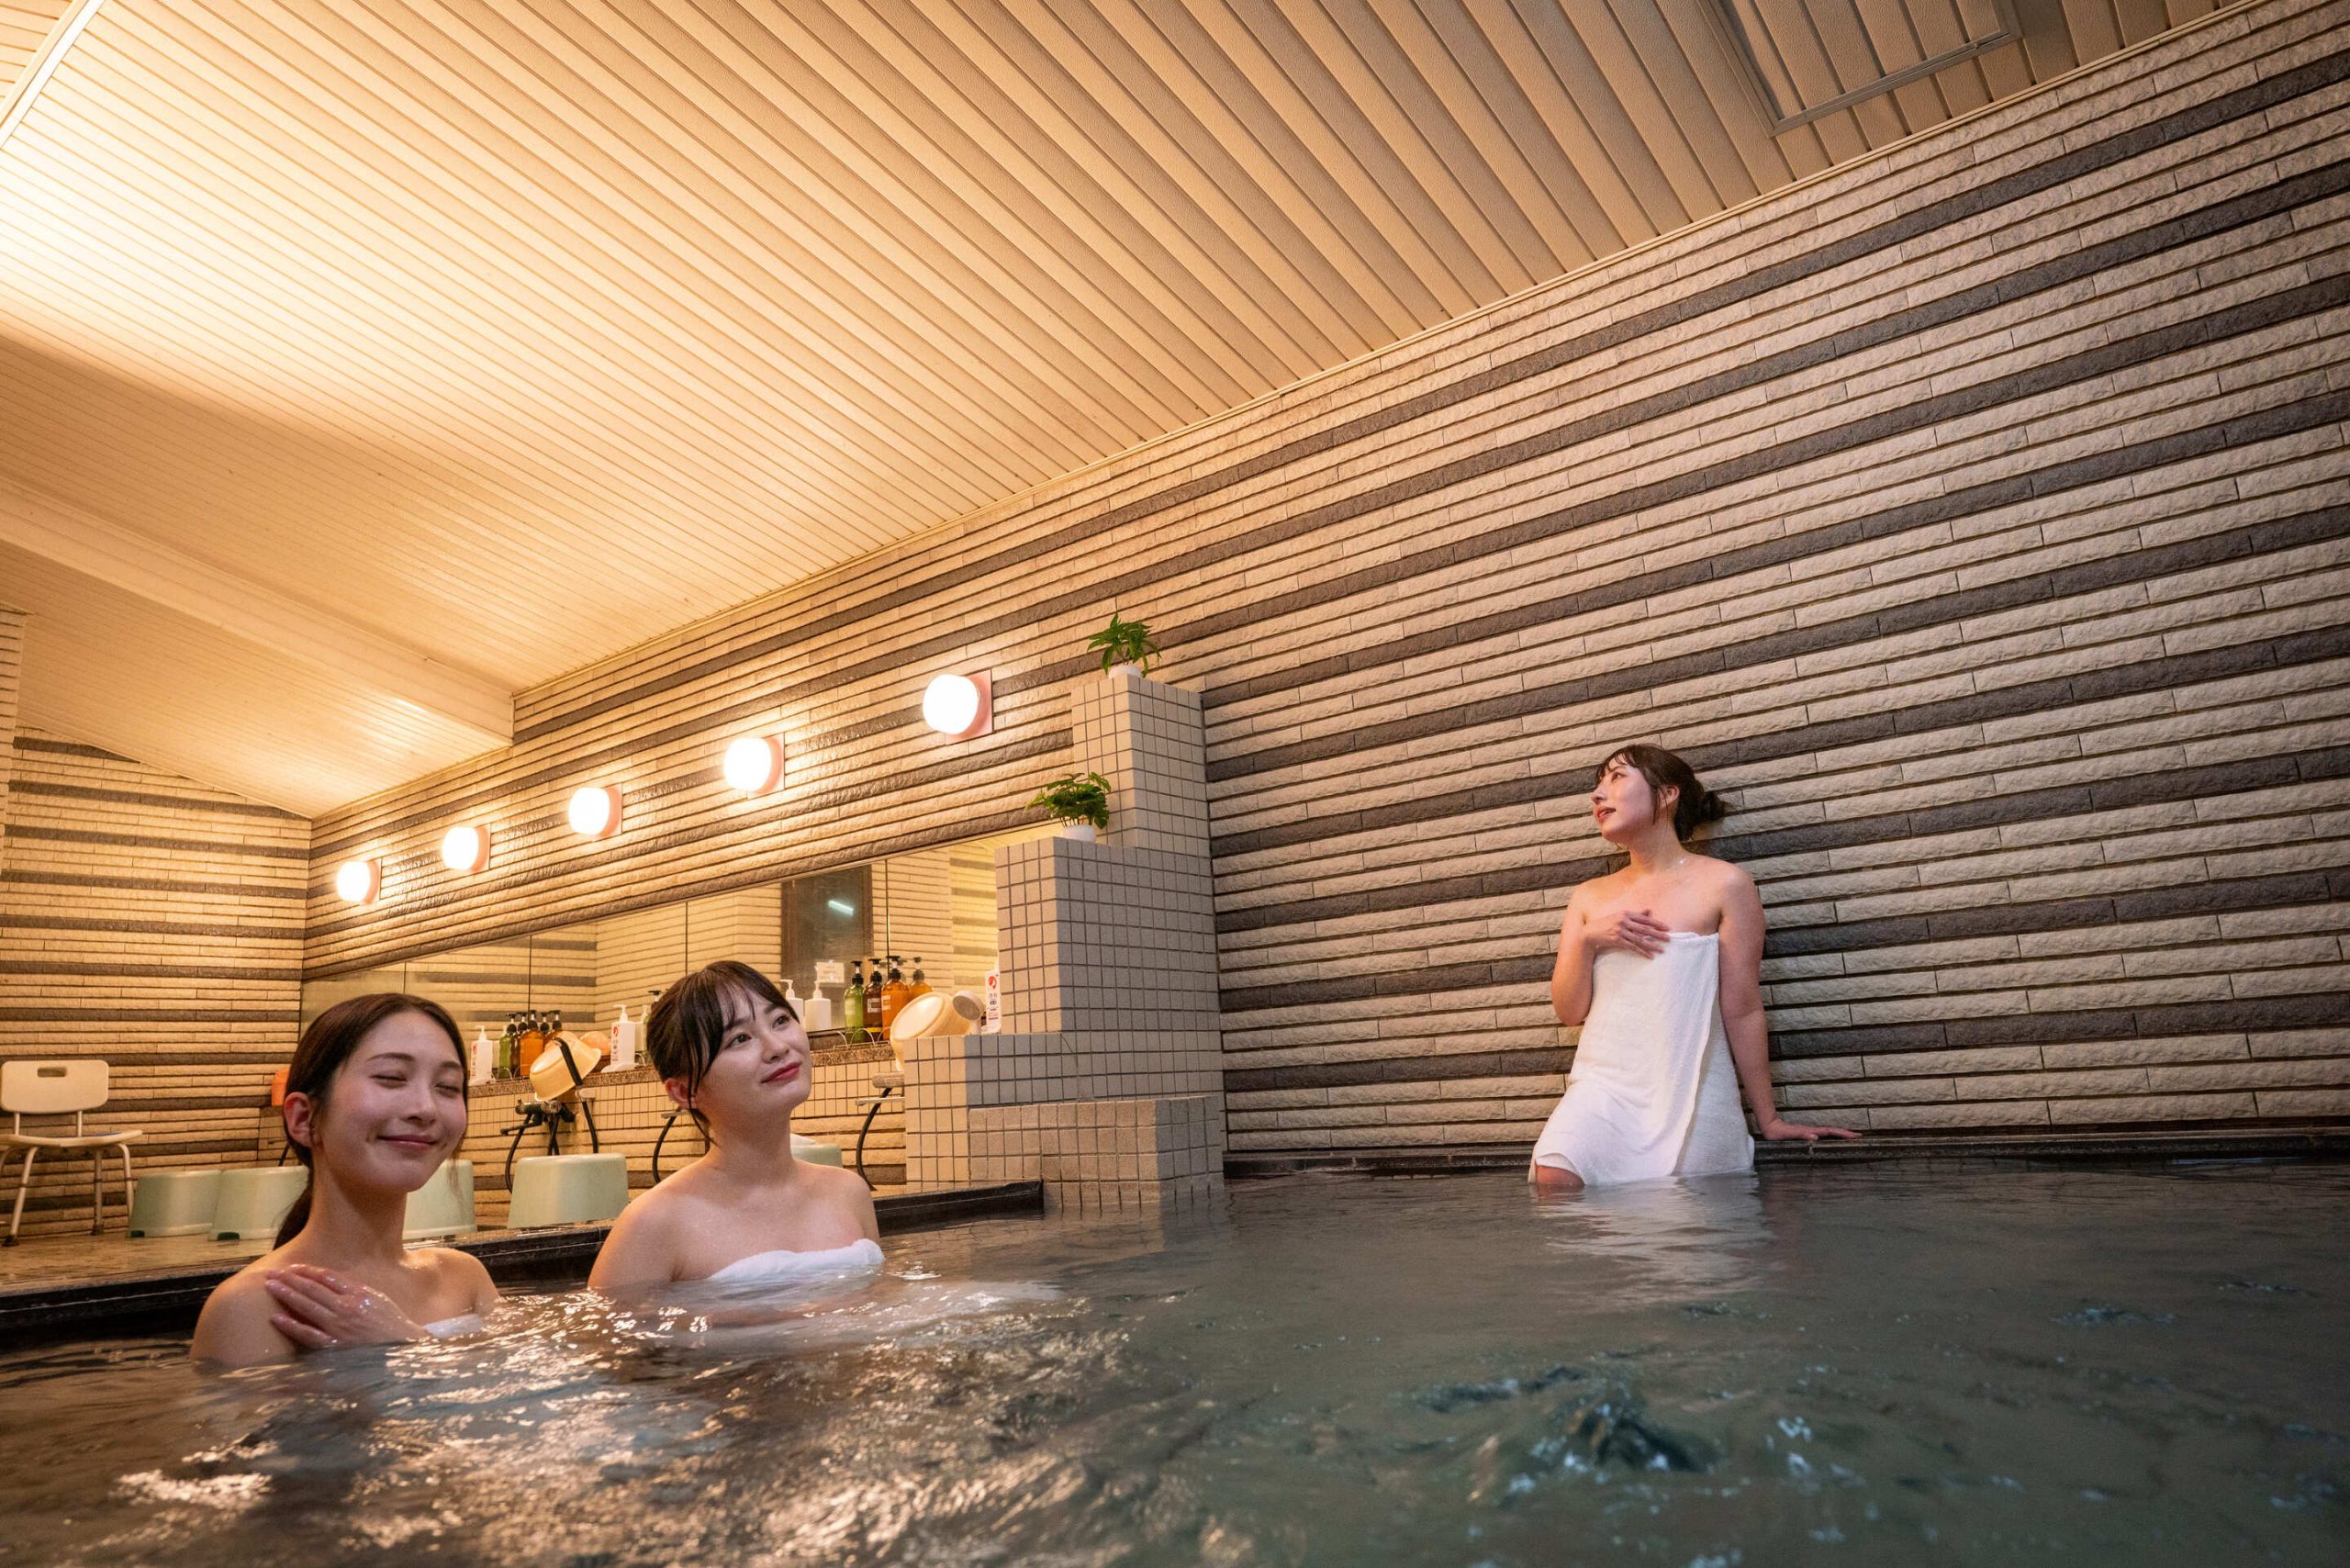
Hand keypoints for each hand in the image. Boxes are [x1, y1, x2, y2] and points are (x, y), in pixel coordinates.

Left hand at [264, 1264, 426, 1351]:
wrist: (404, 1347)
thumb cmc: (392, 1324)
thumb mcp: (379, 1300)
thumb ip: (357, 1291)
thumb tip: (335, 1283)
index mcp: (359, 1293)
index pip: (328, 1278)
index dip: (308, 1271)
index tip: (293, 1267)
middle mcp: (346, 1307)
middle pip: (313, 1289)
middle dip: (291, 1279)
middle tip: (272, 1273)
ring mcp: (338, 1326)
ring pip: (307, 1306)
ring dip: (287, 1294)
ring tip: (271, 1286)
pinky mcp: (333, 1345)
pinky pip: (308, 1334)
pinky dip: (292, 1325)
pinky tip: (277, 1318)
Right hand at [1588, 906, 1670, 957]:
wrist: (1590, 932)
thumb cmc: (1606, 923)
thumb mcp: (1619, 916)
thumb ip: (1635, 915)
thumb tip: (1649, 911)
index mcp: (1626, 913)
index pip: (1645, 919)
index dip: (1657, 923)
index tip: (1667, 927)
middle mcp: (1624, 921)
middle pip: (1644, 929)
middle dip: (1658, 934)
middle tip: (1669, 938)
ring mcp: (1620, 931)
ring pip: (1640, 939)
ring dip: (1652, 945)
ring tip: (1662, 949)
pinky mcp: (1617, 940)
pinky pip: (1633, 947)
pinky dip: (1642, 952)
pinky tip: (1650, 956)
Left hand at [1757, 1119, 1861, 1143]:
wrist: (1770, 1126)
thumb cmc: (1778, 1133)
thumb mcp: (1789, 1134)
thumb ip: (1802, 1135)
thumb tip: (1815, 1136)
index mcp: (1811, 1132)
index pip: (1830, 1132)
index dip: (1842, 1134)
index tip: (1854, 1135)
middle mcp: (1813, 1131)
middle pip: (1833, 1131)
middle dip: (1846, 1133)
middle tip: (1859, 1136)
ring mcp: (1810, 1132)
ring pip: (1829, 1133)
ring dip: (1840, 1134)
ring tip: (1851, 1137)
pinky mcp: (1807, 1134)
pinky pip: (1823, 1135)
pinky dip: (1832, 1136)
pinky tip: (1834, 1139)